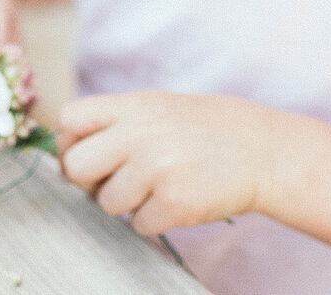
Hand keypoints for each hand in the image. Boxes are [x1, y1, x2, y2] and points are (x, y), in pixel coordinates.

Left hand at [58, 91, 292, 235]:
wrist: (264, 152)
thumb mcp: (159, 108)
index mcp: (135, 106)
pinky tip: (178, 199)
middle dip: (89, 180)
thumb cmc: (206, 131)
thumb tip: (67, 154)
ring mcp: (157, 170)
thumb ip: (115, 123)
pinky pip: (139, 225)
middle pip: (74, 167)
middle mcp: (141, 134)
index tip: (91, 153)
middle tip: (117, 179)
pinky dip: (155, 219)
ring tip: (160, 185)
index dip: (72, 142)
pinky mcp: (174, 204)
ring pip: (106, 203)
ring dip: (127, 203)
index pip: (69, 121)